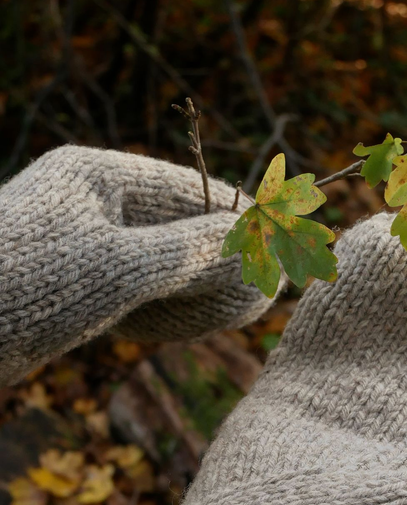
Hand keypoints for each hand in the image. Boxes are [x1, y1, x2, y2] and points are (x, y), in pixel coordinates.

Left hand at [0, 145, 281, 385]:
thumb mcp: (120, 268)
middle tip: (271, 287)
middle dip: (223, 258)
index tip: (282, 244)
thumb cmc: (24, 288)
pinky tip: (195, 327)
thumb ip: (191, 251)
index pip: (189, 190)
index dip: (239, 218)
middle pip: (178, 227)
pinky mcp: (74, 291)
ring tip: (243, 311)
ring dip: (200, 288)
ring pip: (161, 264)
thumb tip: (253, 240)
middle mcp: (92, 207)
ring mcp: (83, 250)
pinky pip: (136, 294)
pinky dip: (168, 309)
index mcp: (98, 177)